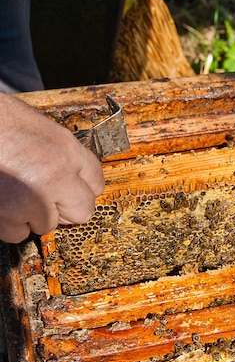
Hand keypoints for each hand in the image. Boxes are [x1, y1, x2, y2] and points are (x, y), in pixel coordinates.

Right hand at [0, 93, 104, 242]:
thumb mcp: (36, 127)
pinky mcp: (7, 215)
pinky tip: (0, 203)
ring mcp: (33, 198)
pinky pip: (17, 234)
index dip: (82, 187)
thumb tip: (70, 176)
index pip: (96, 181)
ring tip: (12, 193)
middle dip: (65, 209)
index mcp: (66, 149)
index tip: (71, 189)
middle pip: (82, 211)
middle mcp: (57, 175)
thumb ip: (58, 153)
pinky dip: (7, 225)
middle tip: (43, 198)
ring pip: (47, 225)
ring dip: (32, 216)